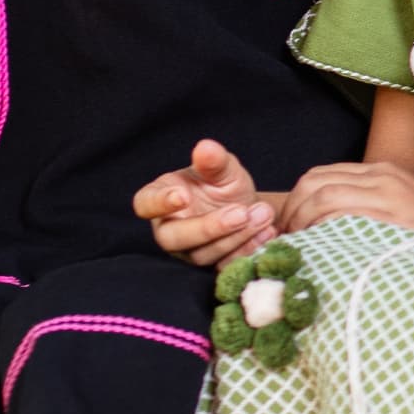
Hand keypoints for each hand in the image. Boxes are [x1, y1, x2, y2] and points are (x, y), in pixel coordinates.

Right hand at [135, 139, 276, 264]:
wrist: (247, 206)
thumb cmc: (223, 184)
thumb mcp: (224, 169)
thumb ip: (214, 161)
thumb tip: (205, 147)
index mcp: (160, 198)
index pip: (145, 203)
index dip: (160, 202)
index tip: (184, 195)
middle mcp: (168, 228)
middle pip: (173, 237)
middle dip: (208, 227)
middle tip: (240, 212)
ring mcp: (188, 251)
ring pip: (202, 254)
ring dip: (235, 237)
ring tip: (262, 215)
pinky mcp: (210, 266)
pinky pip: (223, 266)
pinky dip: (247, 250)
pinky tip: (268, 232)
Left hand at [275, 159, 413, 241]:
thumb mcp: (397, 205)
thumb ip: (363, 204)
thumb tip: (319, 223)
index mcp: (379, 170)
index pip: (320, 175)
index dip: (296, 201)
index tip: (288, 226)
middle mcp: (380, 175)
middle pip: (314, 182)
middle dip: (291, 210)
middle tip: (285, 237)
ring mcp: (386, 193)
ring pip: (322, 196)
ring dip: (300, 221)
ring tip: (297, 245)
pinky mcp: (391, 214)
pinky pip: (341, 215)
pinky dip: (321, 230)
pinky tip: (318, 248)